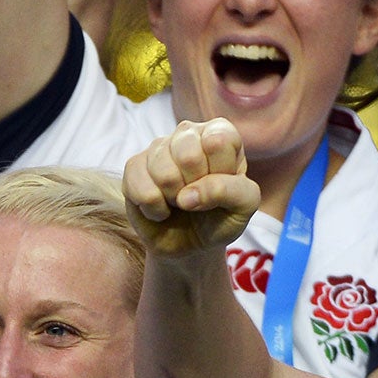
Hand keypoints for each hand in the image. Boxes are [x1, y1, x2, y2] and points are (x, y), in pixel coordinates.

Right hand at [123, 119, 259, 255]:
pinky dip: (155, 210)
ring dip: (175, 200)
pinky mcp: (133, 167)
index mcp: (220, 134)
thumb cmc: (220, 217)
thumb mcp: (244, 206)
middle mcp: (187, 134)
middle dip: (195, 188)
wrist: (190, 243)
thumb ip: (231, 191)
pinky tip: (161, 208)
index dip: (219, 172)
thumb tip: (188, 195)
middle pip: (188, 156)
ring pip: (163, 174)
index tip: (221, 185)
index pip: (218, 141)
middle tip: (198, 196)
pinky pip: (141, 190)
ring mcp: (157, 148)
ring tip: (180, 202)